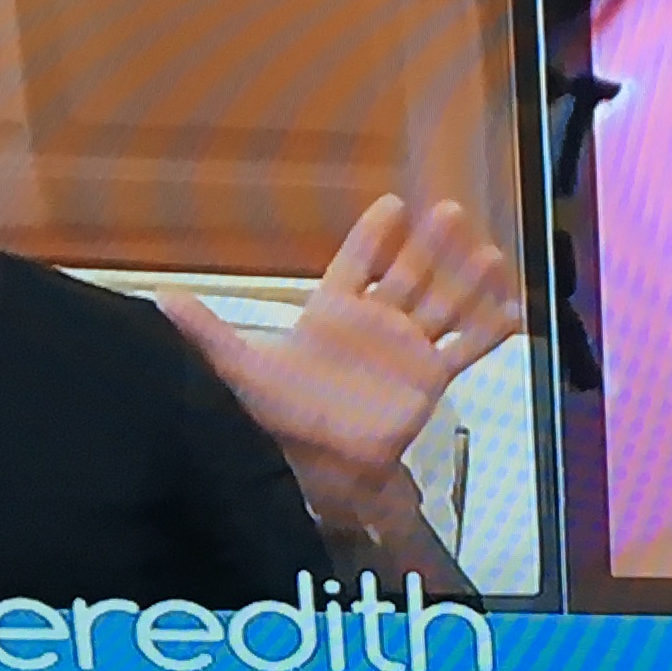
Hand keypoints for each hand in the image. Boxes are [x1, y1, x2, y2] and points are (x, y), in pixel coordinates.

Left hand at [164, 199, 525, 532]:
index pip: (356, 264)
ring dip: (466, 278)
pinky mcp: (429, 381)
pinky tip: (515, 305)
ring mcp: (406, 350)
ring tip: (488, 249)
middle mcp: (375, 325)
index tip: (392, 206)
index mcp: (331, 313)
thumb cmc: (275, 413)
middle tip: (451, 211)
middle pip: (409, 275)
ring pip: (443, 304)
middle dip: (431, 245)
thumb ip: (206, 330)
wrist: (309, 464)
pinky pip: (466, 349)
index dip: (373, 237)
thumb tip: (157, 300)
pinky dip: (491, 329)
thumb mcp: (237, 367)